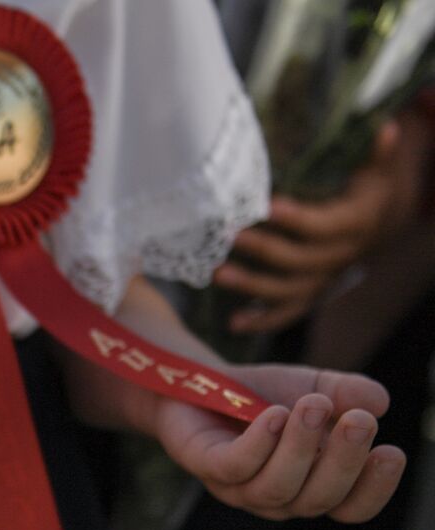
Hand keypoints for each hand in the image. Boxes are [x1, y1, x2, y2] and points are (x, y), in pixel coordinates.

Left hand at [154, 364, 404, 521]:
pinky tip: (276, 414)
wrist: (198, 382)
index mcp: (312, 485)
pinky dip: (258, 443)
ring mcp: (238, 487)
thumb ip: (348, 393)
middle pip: (318, 499)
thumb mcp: (315, 388)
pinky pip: (234, 467)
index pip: (350, 507)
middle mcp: (278, 496)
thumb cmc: (262, 396)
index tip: (392, 452)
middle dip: (344, 461)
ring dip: (300, 447)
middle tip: (361, 422)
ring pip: (277, 487)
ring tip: (315, 405)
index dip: (373, 489)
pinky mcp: (204, 466)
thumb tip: (379, 402)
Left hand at [215, 120, 410, 333]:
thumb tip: (387, 129)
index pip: (324, 226)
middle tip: (228, 236)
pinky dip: (261, 321)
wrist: (382, 223)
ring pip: (289, 290)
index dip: (298, 219)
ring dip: (252, 286)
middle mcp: (338, 257)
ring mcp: (322, 278)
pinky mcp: (310, 292)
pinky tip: (233, 323)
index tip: (269, 206)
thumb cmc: (371, 189)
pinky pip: (287, 312)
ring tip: (218, 275)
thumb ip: (380, 154)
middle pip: (299, 260)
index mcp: (354, 225)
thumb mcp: (380, 171)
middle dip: (263, 250)